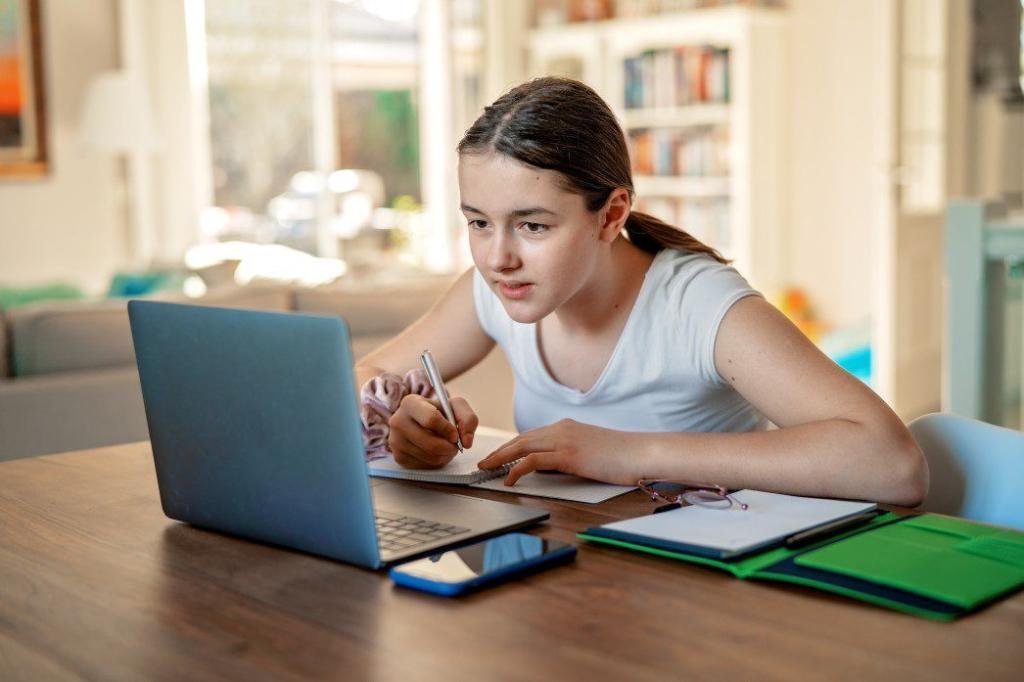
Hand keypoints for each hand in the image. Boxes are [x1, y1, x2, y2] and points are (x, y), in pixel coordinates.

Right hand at [388, 393, 477, 468]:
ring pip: (429, 456)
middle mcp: (398, 421)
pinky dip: (435, 462)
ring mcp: (395, 440)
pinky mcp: (398, 456)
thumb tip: (466, 442)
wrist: (421, 421)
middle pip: (431, 443)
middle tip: (455, 445)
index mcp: (411, 403)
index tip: (455, 434)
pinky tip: (435, 452)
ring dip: (445, 455)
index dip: (448, 430)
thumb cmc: (438, 412)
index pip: (431, 419)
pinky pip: (424, 465)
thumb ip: (468, 418)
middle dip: (449, 447)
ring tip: (446, 447)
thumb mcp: (455, 406)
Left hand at [477, 418, 639, 485]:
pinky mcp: (568, 454)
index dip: (511, 446)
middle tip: (483, 462)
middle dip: (500, 451)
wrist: (642, 452)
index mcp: (567, 427)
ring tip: (487, 469)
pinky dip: (517, 469)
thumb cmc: (622, 456)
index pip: (530, 436)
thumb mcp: (590, 452)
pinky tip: (508, 479)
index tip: (498, 456)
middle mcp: (561, 429)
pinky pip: (533, 461)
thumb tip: (551, 469)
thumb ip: (570, 456)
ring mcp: (564, 440)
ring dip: (501, 458)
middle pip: (521, 439)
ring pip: (521, 447)